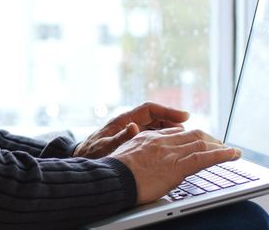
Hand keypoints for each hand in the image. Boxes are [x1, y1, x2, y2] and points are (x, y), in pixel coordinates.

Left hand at [73, 102, 188, 158]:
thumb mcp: (105, 147)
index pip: (150, 109)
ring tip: (183, 138)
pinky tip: (169, 146)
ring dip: (168, 129)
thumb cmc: (91, 154)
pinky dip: (160, 138)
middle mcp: (128, 123)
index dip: (168, 110)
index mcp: (123, 120)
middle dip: (171, 120)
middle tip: (187, 129)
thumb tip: (133, 127)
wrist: (81, 160)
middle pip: (155, 116)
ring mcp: (129, 130)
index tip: (185, 116)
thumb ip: (120, 138)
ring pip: (153, 125)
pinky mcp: (130, 140)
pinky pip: (149, 135)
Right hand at [109, 127, 241, 204]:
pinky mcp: (178, 167)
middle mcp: (162, 141)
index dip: (188, 136)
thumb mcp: (123, 155)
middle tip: (219, 144)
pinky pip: (205, 158)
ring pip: (201, 144)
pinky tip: (234, 154)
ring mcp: (171, 153)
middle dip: (208, 139)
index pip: (174, 133)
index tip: (196, 140)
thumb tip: (140, 155)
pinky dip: (223, 155)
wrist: (112, 178)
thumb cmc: (114, 172)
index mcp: (149, 138)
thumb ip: (135, 151)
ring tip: (231, 151)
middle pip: (191, 135)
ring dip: (220, 146)